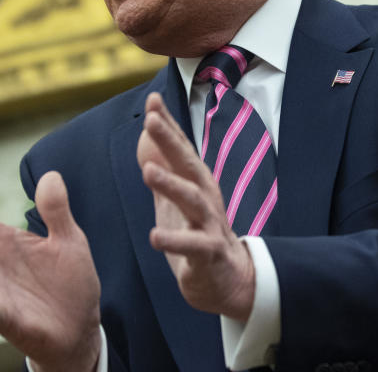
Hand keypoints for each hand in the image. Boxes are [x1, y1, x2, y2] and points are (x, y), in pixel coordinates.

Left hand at [137, 92, 255, 321]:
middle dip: (170, 141)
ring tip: (148, 171)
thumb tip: (148, 131)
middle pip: (188, 164)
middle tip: (151, 120)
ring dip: (171, 184)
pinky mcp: (209, 254)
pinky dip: (175, 241)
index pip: (180, 148)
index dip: (167, 124)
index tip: (152, 99)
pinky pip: (193, 246)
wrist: (229, 278)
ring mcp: (209, 224)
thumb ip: (164, 165)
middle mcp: (206, 197)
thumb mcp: (178, 196)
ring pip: (192, 200)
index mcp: (196, 182)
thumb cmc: (199, 232)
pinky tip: (154, 237)